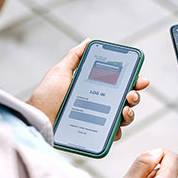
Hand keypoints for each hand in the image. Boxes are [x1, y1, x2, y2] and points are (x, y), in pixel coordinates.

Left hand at [26, 39, 149, 140]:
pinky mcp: (95, 135)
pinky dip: (118, 131)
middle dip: (135, 96)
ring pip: (124, 118)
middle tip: (131, 95)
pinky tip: (115, 127)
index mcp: (96, 88)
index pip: (121, 83)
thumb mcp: (61, 71)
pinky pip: (113, 135)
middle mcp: (101, 104)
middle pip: (127, 100)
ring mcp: (99, 121)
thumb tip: (89, 41)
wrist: (37, 118)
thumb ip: (76, 56)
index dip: (135, 81)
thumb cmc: (46, 95)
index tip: (141, 80)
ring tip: (124, 110)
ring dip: (131, 113)